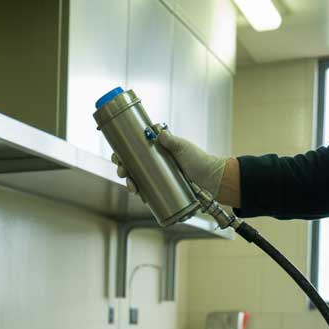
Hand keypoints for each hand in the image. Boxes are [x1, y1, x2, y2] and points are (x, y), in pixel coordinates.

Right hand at [113, 131, 228, 200]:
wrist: (210, 179)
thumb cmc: (199, 160)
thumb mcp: (184, 148)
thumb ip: (172, 141)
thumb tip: (160, 132)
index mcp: (156, 150)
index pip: (134, 149)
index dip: (122, 152)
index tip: (118, 156)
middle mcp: (153, 163)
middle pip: (130, 166)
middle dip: (122, 169)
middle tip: (122, 172)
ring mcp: (156, 176)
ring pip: (136, 179)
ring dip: (129, 183)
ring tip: (132, 186)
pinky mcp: (160, 189)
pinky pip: (146, 191)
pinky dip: (140, 193)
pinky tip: (139, 195)